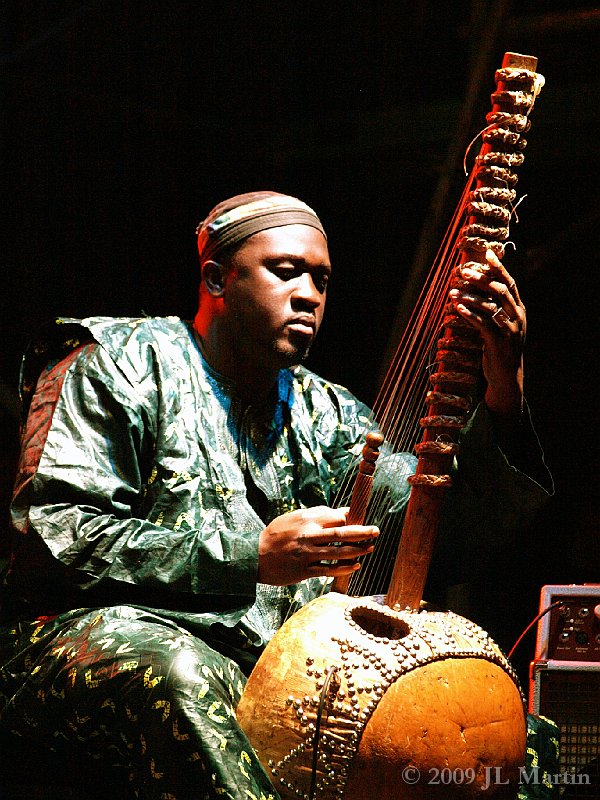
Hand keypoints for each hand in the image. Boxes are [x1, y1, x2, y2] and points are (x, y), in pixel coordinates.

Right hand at [258, 506, 378, 585]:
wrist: (254, 556)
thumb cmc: (276, 534)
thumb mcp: (294, 518)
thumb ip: (318, 514)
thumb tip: (342, 512)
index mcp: (305, 520)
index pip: (335, 518)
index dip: (349, 519)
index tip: (358, 520)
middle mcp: (308, 536)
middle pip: (341, 534)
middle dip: (362, 532)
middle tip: (376, 531)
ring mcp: (306, 555)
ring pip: (337, 553)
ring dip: (356, 550)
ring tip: (370, 548)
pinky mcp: (304, 571)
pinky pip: (328, 569)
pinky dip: (343, 568)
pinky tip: (356, 566)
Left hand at [449, 248, 525, 419]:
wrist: (506, 377)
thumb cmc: (499, 348)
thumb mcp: (500, 325)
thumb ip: (494, 308)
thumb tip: (478, 286)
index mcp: (519, 309)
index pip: (510, 283)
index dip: (498, 267)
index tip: (486, 253)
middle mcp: (517, 317)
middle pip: (500, 290)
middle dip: (481, 279)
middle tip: (463, 272)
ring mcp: (509, 330)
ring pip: (490, 306)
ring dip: (470, 297)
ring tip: (453, 292)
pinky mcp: (498, 343)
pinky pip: (482, 325)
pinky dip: (469, 315)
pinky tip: (457, 308)